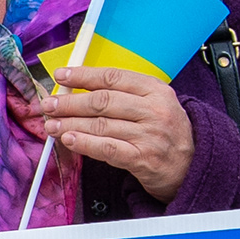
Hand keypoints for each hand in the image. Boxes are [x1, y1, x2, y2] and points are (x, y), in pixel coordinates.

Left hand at [35, 63, 196, 201]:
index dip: (83, 75)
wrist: (190, 163)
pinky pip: (107, 148)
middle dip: (70, 103)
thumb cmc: (163, 129)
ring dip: (70, 124)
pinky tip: (68, 139)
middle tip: (49, 105)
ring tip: (51, 125)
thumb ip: (122, 94)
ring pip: (101, 125)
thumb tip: (76, 89)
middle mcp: (154, 110)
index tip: (61, 75)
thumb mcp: (153, 102)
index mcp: (156, 90)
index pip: (114, 77)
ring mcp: (149, 135)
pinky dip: (84, 143)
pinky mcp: (142, 158)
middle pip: (103, 102)